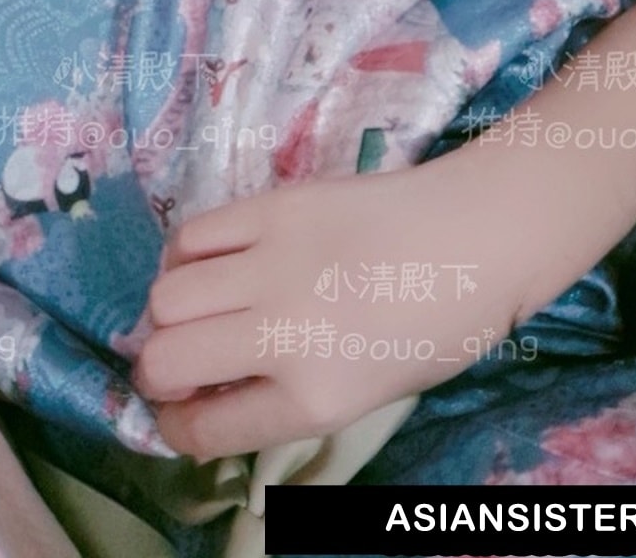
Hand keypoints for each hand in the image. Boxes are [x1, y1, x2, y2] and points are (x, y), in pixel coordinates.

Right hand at [132, 154, 525, 461]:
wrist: (477, 237)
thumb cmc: (438, 326)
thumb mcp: (366, 391)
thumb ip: (287, 398)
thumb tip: (213, 395)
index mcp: (316, 397)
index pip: (205, 429)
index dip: (176, 429)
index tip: (177, 416)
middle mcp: (283, 335)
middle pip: (165, 360)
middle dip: (158, 373)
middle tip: (178, 364)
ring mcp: (272, 264)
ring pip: (165, 295)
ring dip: (169, 313)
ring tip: (196, 309)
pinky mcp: (271, 206)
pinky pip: (191, 235)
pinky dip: (185, 257)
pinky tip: (210, 263)